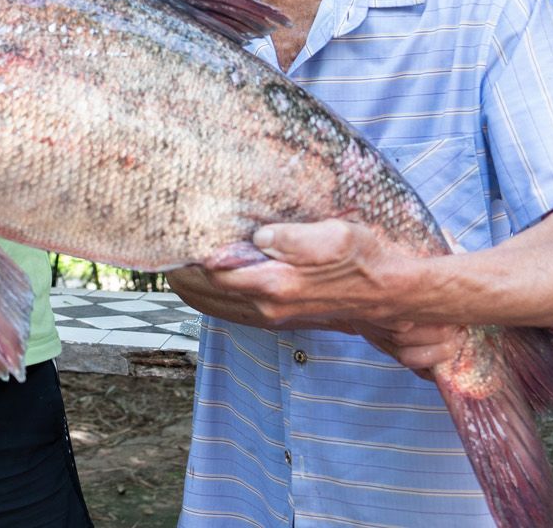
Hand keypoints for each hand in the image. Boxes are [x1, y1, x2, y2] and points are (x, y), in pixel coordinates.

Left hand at [170, 219, 466, 379]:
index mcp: (276, 283)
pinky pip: (233, 313)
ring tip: (172, 264)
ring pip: (216, 305)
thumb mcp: (336, 235)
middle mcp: (269, 304)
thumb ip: (293, 238)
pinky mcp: (281, 317)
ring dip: (192, 287)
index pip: (214, 272)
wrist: (393, 296)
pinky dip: (210, 300)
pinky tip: (203, 286)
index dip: (187, 255)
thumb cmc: (367, 258)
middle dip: (181, 271)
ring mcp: (274, 314)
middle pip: (207, 291)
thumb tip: (258, 237)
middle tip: (158, 248)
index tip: (166, 235)